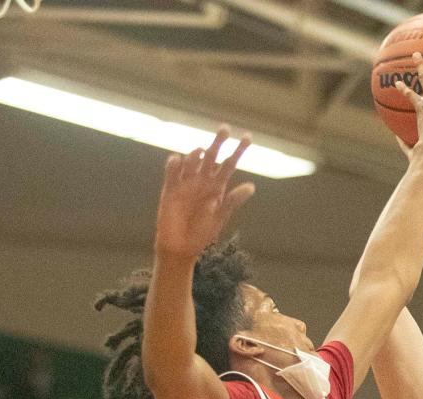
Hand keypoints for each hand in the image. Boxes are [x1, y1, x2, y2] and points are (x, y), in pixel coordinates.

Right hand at [154, 128, 255, 260]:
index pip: (229, 164)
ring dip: (196, 154)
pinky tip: (179, 160)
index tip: (248, 137)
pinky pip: (172, 171)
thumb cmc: (202, 233)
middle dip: (218, 142)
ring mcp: (186, 182)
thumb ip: (233, 200)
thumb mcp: (221, 216)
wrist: (181, 246)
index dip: (238, 151)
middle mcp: (202, 180)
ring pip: (192, 161)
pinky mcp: (170, 188)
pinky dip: (175, 163)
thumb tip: (252, 186)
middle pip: (211, 156)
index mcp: (217, 186)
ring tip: (201, 153)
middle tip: (225, 129)